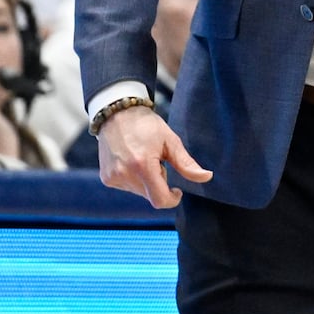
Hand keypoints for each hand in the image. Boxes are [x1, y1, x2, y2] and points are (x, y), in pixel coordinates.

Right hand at [97, 105, 211, 208]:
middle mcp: (124, 174)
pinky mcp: (106, 178)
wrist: (117, 113)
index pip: (159, 200)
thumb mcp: (170, 140)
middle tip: (158, 162)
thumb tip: (207, 177)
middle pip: (150, 196)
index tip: (177, 190)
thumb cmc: (146, 125)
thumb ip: (186, 163)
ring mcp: (112, 177)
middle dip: (159, 183)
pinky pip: (127, 187)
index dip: (172, 199)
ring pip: (139, 192)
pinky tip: (133, 161)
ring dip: (147, 182)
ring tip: (144, 158)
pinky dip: (135, 179)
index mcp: (142, 166)